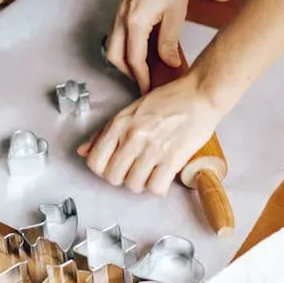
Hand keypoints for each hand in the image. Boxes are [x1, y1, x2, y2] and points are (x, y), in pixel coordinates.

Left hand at [77, 73, 219, 194]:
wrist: (200, 94)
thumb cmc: (168, 100)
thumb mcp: (130, 110)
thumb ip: (105, 133)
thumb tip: (82, 151)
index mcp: (119, 123)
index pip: (95, 162)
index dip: (103, 169)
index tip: (115, 165)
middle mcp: (133, 136)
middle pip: (113, 177)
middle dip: (122, 178)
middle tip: (134, 169)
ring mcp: (153, 148)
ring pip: (134, 185)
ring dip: (141, 183)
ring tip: (150, 172)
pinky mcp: (173, 158)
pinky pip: (156, 188)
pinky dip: (158, 187)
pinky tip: (163, 176)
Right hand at [107, 0, 192, 93]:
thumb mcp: (176, 14)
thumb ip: (169, 42)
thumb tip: (169, 64)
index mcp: (135, 21)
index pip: (134, 60)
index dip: (142, 78)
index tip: (150, 88)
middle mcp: (122, 17)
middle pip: (115, 56)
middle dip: (128, 72)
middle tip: (145, 82)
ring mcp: (121, 10)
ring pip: (114, 45)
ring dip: (126, 60)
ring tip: (147, 68)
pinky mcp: (125, 6)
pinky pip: (120, 33)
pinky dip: (128, 46)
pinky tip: (146, 48)